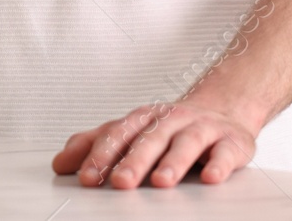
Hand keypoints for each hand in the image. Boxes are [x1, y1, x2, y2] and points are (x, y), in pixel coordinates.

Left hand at [51, 101, 257, 189]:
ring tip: (161, 182)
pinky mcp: (231, 141)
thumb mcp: (132, 132)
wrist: (224, 109)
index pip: (120, 134)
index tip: (88, 177)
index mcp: (145, 119)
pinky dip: (219, 164)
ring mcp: (202, 128)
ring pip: (187, 143)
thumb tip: (60, 163)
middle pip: (151, 138)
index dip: (103, 155)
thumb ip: (96, 145)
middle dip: (134, 160)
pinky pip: (225, 152)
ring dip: (173, 162)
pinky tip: (211, 177)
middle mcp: (172, 120)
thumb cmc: (171, 127)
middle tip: (120, 182)